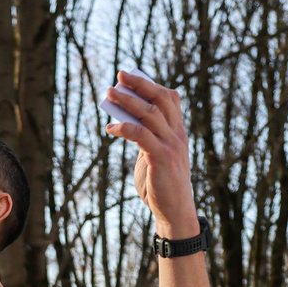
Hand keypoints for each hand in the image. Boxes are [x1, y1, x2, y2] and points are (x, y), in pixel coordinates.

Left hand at [105, 72, 195, 235]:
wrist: (174, 210)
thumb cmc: (161, 183)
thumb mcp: (153, 155)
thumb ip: (145, 137)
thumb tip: (123, 120)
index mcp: (178, 131)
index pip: (170, 98)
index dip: (151, 84)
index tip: (131, 77)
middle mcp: (177, 134)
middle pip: (160, 98)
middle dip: (139, 84)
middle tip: (119, 75)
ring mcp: (171, 145)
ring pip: (149, 113)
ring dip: (127, 101)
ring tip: (109, 94)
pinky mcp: (161, 157)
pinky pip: (141, 135)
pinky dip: (124, 127)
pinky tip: (110, 128)